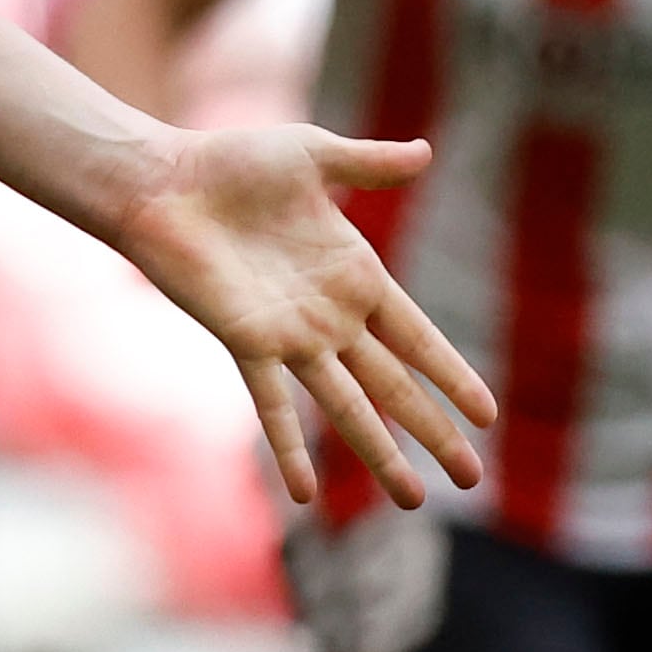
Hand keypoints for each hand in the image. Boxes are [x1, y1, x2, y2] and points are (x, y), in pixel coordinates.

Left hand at [110, 126, 500, 510]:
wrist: (164, 181)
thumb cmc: (232, 162)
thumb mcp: (314, 155)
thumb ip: (369, 164)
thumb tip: (425, 152)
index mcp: (355, 277)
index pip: (418, 338)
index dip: (451, 375)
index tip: (487, 415)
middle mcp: (330, 317)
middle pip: (394, 386)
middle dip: (433, 431)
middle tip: (472, 478)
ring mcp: (289, 337)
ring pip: (347, 407)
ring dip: (380, 453)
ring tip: (413, 499)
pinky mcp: (246, 343)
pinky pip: (272, 405)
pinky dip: (289, 446)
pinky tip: (304, 492)